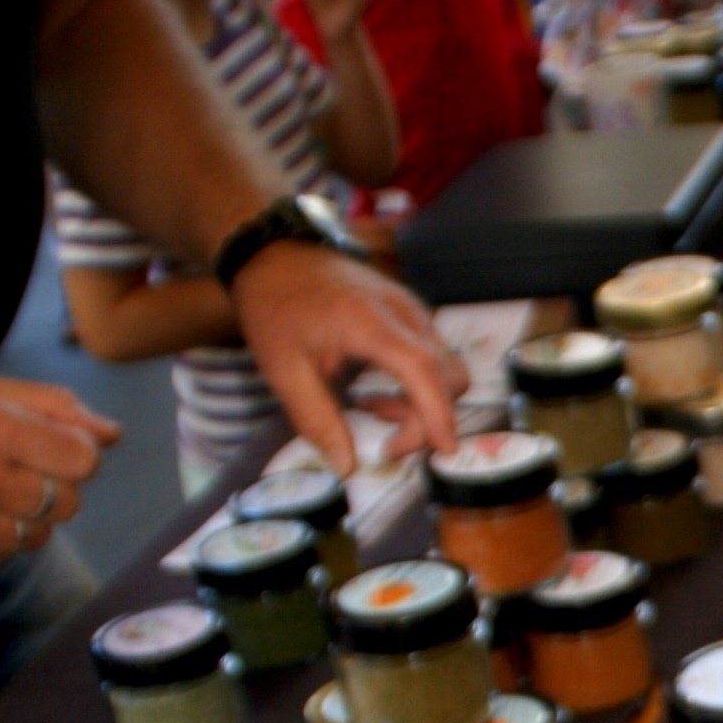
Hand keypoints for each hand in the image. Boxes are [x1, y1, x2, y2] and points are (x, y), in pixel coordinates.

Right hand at [0, 368, 118, 576]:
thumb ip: (51, 407)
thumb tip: (113, 434)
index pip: (83, 460)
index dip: (76, 451)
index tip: (53, 443)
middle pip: (67, 502)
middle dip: (52, 483)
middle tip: (11, 462)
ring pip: (38, 535)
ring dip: (25, 514)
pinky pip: (1, 557)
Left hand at [228, 241, 465, 473]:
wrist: (274, 256)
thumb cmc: (275, 308)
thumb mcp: (283, 370)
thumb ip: (317, 420)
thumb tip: (347, 467)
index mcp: (367, 321)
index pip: (422, 369)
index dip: (438, 413)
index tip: (444, 452)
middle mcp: (403, 312)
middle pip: (447, 375)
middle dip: (428, 420)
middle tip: (385, 442)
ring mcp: (412, 310)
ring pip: (446, 369)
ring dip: (422, 404)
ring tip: (373, 410)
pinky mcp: (412, 315)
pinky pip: (434, 358)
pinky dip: (417, 387)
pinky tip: (379, 391)